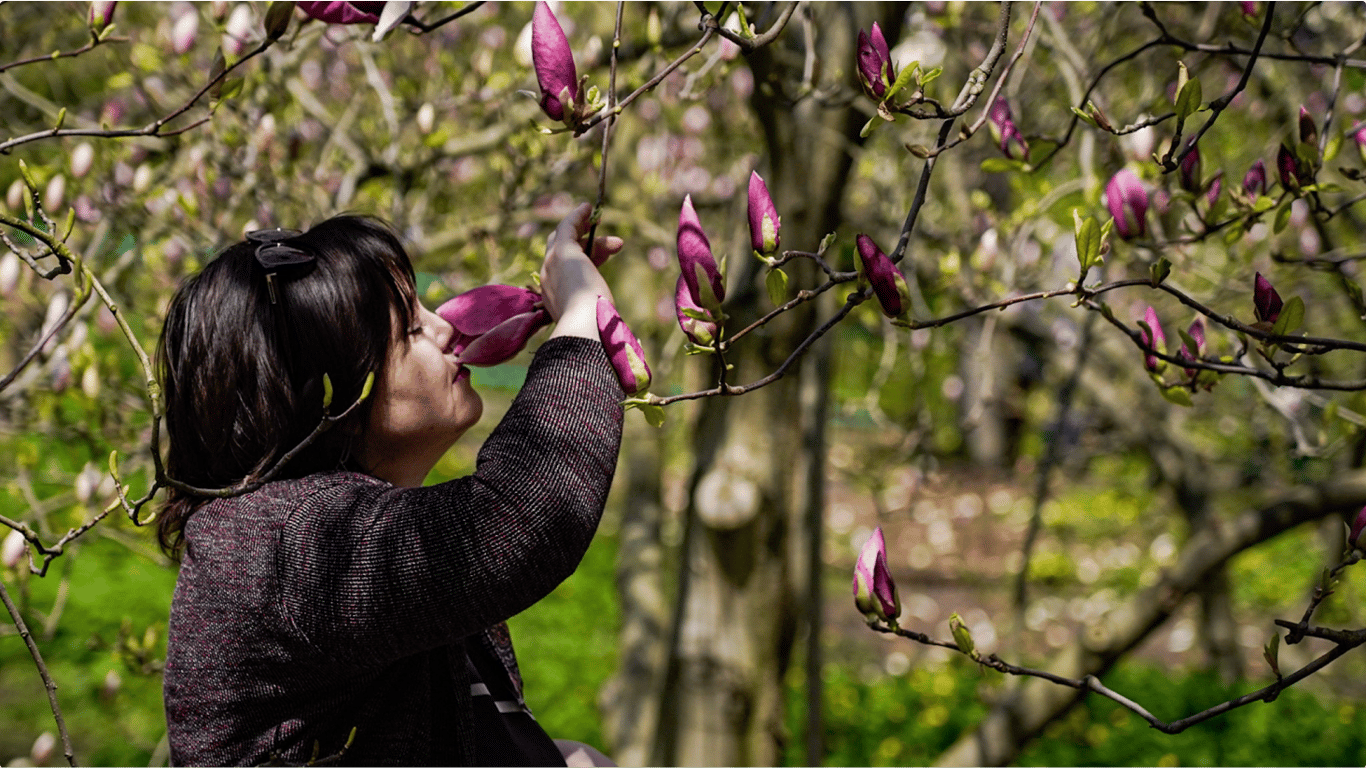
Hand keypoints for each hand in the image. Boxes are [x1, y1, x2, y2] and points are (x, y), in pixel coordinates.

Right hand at [541, 202, 621, 339]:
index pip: (563, 270)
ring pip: (566, 238)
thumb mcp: (595, 319)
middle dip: (585, 245)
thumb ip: (597, 314)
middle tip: (611, 246)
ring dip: (588, 233)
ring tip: (615, 239)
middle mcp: (546, 278)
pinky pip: (568, 226)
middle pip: (560, 250)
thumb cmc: (594, 329)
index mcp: (552, 296)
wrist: (584, 328)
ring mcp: (552, 263)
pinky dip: (577, 216)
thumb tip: (616, 327)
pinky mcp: (563, 252)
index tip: (602, 259)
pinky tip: (588, 207)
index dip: (584, 261)